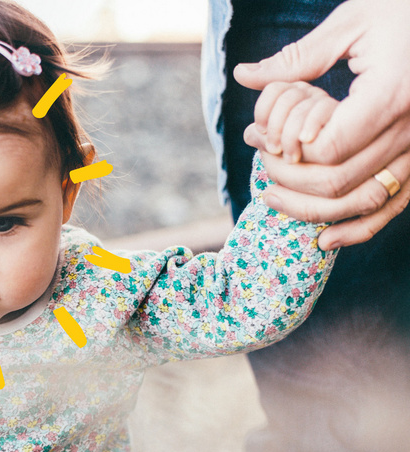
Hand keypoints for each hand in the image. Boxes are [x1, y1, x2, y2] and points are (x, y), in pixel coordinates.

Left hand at [233, 0, 409, 246]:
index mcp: (393, 94)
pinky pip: (393, 207)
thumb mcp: (354, 21)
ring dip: (311, 210)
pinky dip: (359, 229)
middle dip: (288, 180)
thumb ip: (298, 57)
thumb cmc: (406, 11)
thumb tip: (245, 75)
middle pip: (337, 182)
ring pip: (362, 202)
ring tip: (273, 198)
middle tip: (260, 166)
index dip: (288, 153)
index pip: (327, 148)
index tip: (262, 139)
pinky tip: (324, 240)